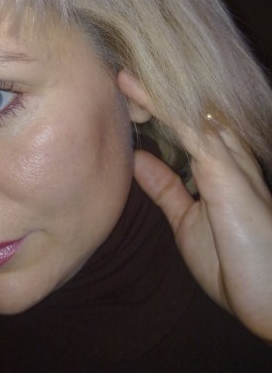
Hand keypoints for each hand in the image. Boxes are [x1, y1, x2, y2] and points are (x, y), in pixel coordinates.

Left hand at [118, 71, 271, 341]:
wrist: (270, 299)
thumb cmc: (235, 264)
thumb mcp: (188, 221)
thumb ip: (166, 188)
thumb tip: (139, 158)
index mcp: (218, 164)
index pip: (183, 121)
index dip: (154, 105)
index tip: (121, 94)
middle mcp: (228, 152)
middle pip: (187, 108)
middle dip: (153, 90)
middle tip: (117, 74)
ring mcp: (229, 158)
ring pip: (187, 109)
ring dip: (152, 90)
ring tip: (121, 73)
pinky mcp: (226, 171)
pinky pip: (189, 127)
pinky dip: (160, 107)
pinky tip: (135, 89)